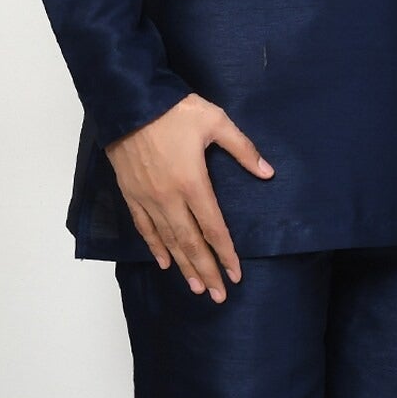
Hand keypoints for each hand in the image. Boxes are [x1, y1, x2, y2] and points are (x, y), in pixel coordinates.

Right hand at [106, 94, 272, 300]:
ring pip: (168, 241)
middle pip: (191, 243)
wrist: (128, 102)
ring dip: (184, 266)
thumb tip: (268, 173)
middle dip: (206, 271)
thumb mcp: (216, 122)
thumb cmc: (175, 110)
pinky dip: (156, 248)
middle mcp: (169, 199)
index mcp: (193, 183)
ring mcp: (148, 199)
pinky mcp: (131, 194)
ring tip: (197, 288)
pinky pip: (144, 228)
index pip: (213, 228)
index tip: (236, 274)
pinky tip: (165, 263)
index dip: (225, 253)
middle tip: (219, 295)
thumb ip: (243, 149)